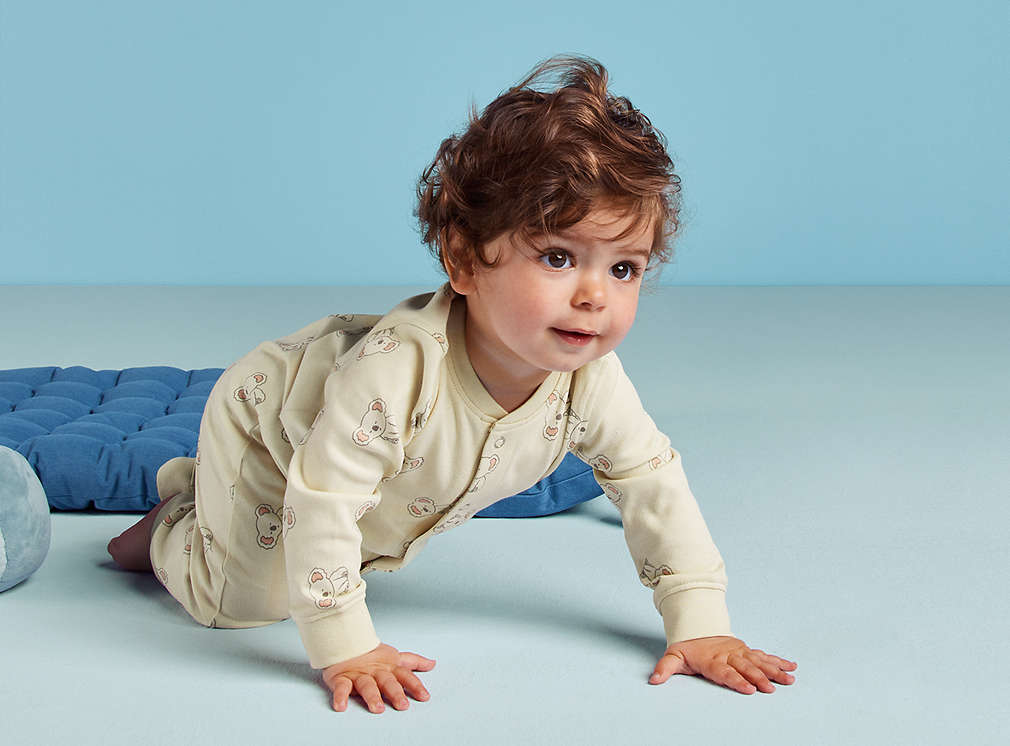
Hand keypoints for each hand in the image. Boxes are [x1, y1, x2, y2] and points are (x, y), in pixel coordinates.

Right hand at [322, 642, 435, 712]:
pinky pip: (341, 687)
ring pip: (367, 685)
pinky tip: (341, 706)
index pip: (405, 676)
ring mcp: (359, 675)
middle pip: (387, 682)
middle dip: (395, 693)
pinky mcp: (342, 678)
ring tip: (377, 708)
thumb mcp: (394, 657)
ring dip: (372, 696)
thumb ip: (413, 662)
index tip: (424, 697)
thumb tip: (432, 663)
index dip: (415, 685)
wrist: (344, 641)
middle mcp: (376, 672)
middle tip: (402, 705)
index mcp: (389, 667)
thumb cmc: (371, 654)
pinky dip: (340, 696)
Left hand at [650, 636, 796, 693]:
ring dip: (774, 670)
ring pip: (758, 661)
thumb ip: (665, 669)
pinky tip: (791, 667)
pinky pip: (763, 656)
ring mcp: (739, 652)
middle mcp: (728, 655)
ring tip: (789, 679)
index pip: (725, 673)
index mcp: (712, 660)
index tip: (749, 689)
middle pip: (745, 668)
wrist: (697, 629)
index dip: (737, 681)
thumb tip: (654, 680)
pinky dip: (777, 661)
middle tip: (771, 689)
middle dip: (759, 678)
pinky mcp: (746, 650)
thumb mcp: (673, 657)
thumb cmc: (687, 649)